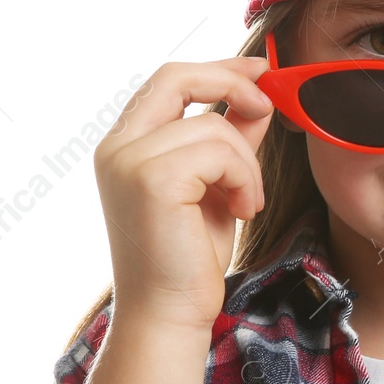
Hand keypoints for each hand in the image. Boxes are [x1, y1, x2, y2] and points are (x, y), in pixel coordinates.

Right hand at [92, 57, 273, 330]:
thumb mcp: (215, 185)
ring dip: (247, 163)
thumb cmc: (190, 257)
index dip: (217, 69)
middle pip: (178, 77)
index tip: (258, 70)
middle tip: (268, 105)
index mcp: (123, 145)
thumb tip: (257, 96)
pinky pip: (221, 152)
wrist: (170, 315)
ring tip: (246, 202)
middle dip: (232, 83)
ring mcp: (129, 161)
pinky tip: (241, 211)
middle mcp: (116, 147)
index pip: (168, 80)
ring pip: (214, 125)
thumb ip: (229, 139)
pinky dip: (244, 179)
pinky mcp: (152, 180)